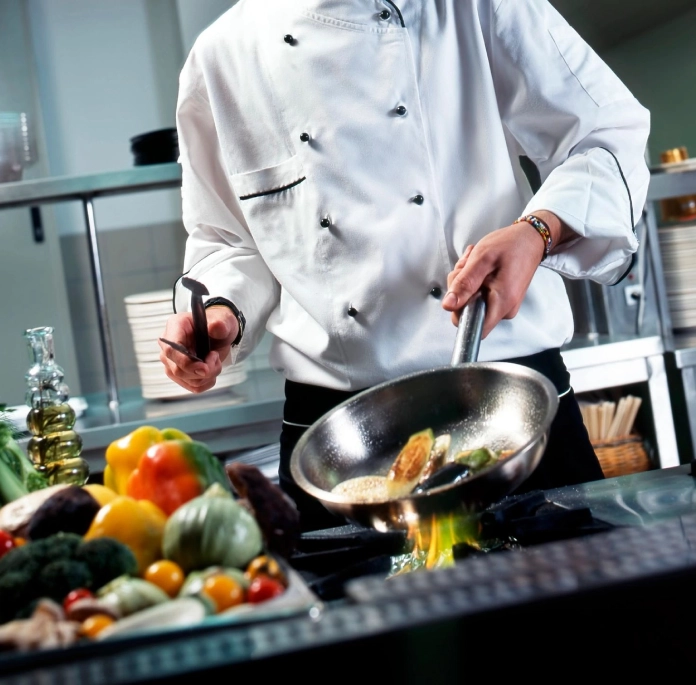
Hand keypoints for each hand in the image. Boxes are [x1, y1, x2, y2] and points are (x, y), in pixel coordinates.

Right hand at [158, 306, 239, 392]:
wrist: (219, 334)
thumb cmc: (217, 325)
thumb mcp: (223, 320)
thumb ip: (220, 324)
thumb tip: (216, 326)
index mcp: (175, 327)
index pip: (171, 350)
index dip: (186, 362)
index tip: (205, 367)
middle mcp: (168, 346)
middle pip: (177, 369)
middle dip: (203, 370)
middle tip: (215, 357)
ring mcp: (172, 362)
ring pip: (187, 380)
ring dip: (208, 375)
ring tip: (215, 360)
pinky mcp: (179, 374)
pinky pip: (193, 387)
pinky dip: (207, 382)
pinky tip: (212, 370)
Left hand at [443, 220, 548, 338]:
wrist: (530, 239)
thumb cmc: (510, 245)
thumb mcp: (481, 259)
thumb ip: (464, 283)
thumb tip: (448, 305)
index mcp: (502, 303)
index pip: (472, 327)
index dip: (460, 311)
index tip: (461, 289)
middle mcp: (505, 309)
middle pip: (468, 312)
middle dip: (460, 288)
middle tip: (467, 267)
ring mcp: (504, 305)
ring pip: (471, 302)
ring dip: (466, 281)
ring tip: (475, 263)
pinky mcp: (501, 299)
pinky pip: (478, 296)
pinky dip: (473, 280)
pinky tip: (478, 266)